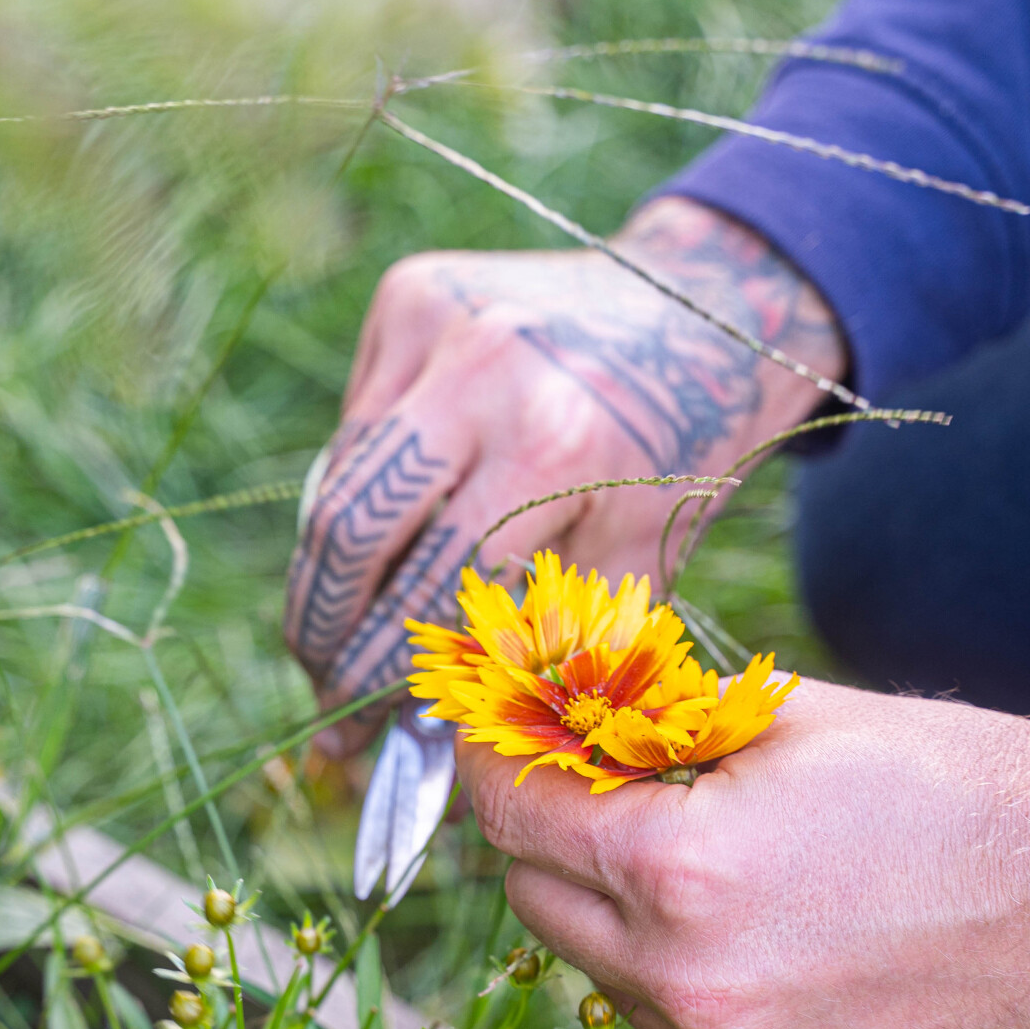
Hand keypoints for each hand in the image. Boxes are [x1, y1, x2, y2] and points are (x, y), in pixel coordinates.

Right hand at [285, 197, 844, 756]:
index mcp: (554, 447)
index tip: (352, 735)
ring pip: (338, 476)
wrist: (707, 307)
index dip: (378, 674)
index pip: (424, 589)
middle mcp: (483, 372)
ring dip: (329, 568)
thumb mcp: (631, 562)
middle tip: (322, 688)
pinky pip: (357, 423)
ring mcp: (437, 322)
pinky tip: (382, 538)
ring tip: (334, 634)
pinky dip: (360, 491)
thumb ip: (537, 643)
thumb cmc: (678, 454)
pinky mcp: (410, 294)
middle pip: (349, 533)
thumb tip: (430, 732)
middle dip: (321, 629)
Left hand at [456, 678, 1029, 1028]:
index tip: (501, 730)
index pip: (509, 809)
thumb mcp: (788, 718)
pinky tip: (780, 943)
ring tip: (722, 868)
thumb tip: (550, 700)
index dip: (497, 755)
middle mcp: (688, 984)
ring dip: (624, 920)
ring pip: (605, 977)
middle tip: (607, 788)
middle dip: (554, 837)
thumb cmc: (955, 784)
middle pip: (534, 901)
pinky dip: (700, 989)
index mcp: (677, 869)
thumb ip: (649, 720)